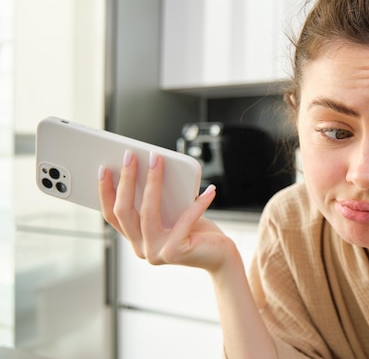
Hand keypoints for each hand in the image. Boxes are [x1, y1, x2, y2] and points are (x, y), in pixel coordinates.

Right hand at [98, 150, 235, 272]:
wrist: (219, 256)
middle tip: (130, 156)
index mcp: (137, 239)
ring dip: (152, 182)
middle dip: (125, 180)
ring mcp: (156, 252)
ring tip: (157, 160)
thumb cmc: (198, 231)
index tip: (104, 169)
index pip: (113, 215)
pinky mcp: (175, 251)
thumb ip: (159, 200)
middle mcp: (142, 249)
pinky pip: (185, 220)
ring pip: (147, 212)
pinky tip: (209, 189)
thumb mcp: (174, 213)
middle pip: (124, 211)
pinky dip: (199, 203)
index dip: (105, 192)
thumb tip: (149, 166)